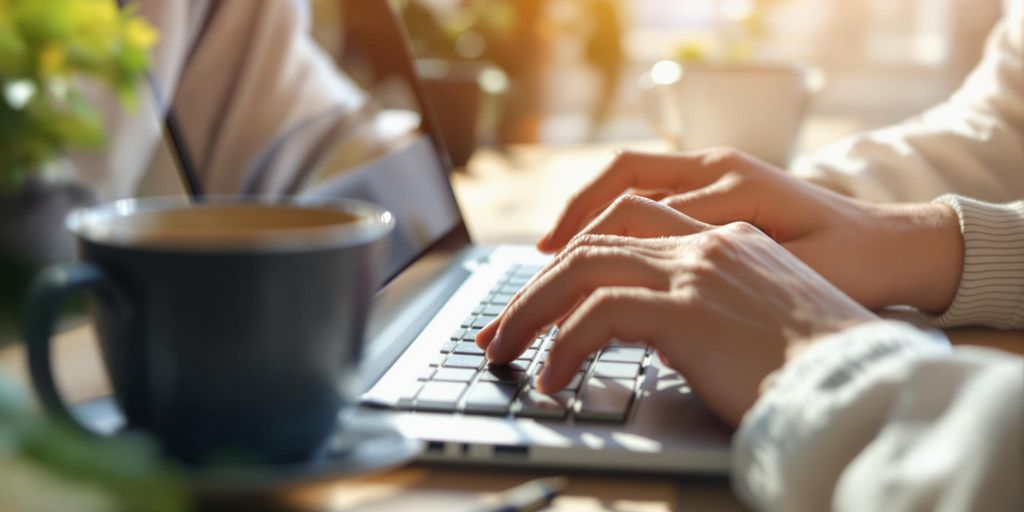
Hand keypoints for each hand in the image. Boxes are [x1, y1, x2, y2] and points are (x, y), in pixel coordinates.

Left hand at [478, 204, 876, 426]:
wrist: (867, 382)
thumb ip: (709, 307)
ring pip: (581, 269)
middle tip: (500, 327)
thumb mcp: (759, 318)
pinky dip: (563, 346)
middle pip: (591, 242)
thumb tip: (655, 331)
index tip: (541, 285)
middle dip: (534, 286)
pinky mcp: (687, 311)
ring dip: (529, 312)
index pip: (626, 223)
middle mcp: (706, 244)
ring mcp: (696, 272)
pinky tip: (553, 377)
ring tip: (503, 351)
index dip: (573, 252)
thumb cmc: (818, 365)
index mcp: (724, 239)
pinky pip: (596, 317)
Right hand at [537, 149, 963, 312]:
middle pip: (621, 187)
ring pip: (627, 176)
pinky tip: (591, 238)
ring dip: (582, 212)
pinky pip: (648, 180)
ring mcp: (718, 166)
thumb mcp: (795, 284)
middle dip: (570, 229)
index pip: (640, 219)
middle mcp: (721, 168)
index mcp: (737, 192)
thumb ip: (729, 281)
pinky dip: (610, 205)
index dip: (590, 260)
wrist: (897, 243)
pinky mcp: (718, 175)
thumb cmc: (854, 270)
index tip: (557, 295)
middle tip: (536, 272)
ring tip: (547, 253)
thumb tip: (653, 298)